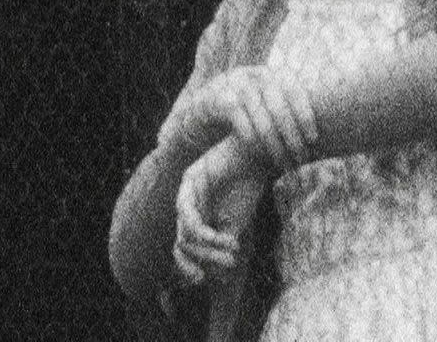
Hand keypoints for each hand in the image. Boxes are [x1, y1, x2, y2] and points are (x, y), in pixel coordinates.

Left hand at [173, 137, 265, 284]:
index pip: (180, 249)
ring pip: (185, 234)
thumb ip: (221, 247)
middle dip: (203, 261)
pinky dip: (207, 234)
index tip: (204, 280)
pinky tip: (227, 239)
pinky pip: (189, 216)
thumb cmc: (246, 188)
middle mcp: (184, 206)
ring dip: (209, 250)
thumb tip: (216, 279)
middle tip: (229, 266)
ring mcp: (184, 193)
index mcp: (192, 216)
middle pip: (182, 245)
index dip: (187, 268)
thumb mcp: (235, 225)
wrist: (256, 156)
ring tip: (233, 251)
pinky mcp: (189, 180)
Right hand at [195, 67, 318, 170]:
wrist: (203, 106)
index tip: (314, 138)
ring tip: (283, 163)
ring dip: (275, 145)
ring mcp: (237, 85)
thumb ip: (286, 107)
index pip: (295, 91)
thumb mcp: (265, 101)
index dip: (306, 115)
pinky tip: (259, 154)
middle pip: (281, 108)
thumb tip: (324, 124)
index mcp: (272, 74)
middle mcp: (256, 75)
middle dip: (293, 137)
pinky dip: (252, 140)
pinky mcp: (220, 99)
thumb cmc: (243, 109)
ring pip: (263, 119)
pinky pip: (242, 123)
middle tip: (300, 159)